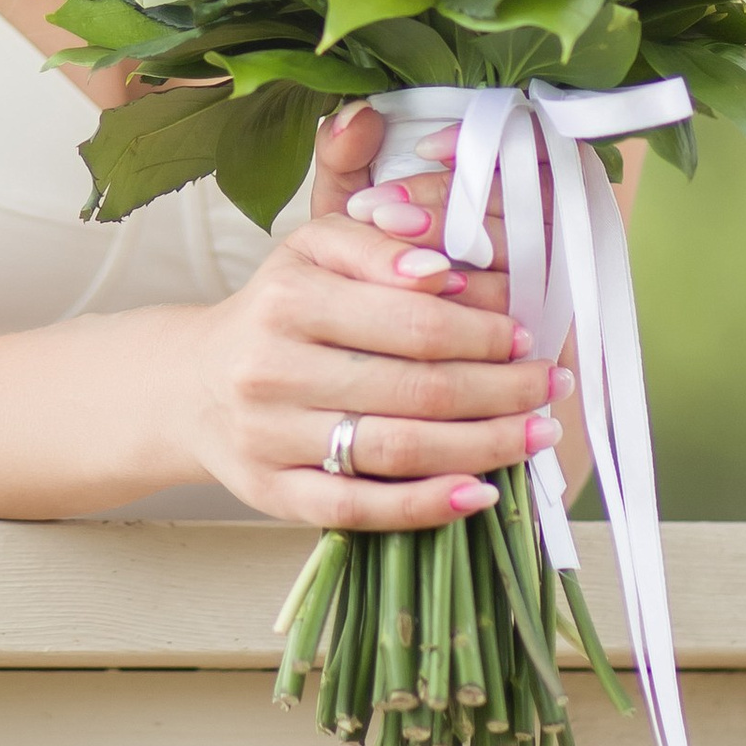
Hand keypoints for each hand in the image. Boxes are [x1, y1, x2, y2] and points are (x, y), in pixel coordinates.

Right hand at [182, 103, 570, 529]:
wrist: (192, 383)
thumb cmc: (276, 310)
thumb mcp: (312, 249)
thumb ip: (375, 236)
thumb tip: (440, 256)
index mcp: (287, 297)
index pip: (412, 320)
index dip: (483, 330)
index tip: (530, 332)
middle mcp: (271, 368)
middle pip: (414, 388)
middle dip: (501, 390)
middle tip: (553, 384)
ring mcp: (270, 438)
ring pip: (396, 450)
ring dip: (484, 446)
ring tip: (538, 434)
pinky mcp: (273, 495)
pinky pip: (360, 509)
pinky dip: (427, 506)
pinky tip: (480, 493)